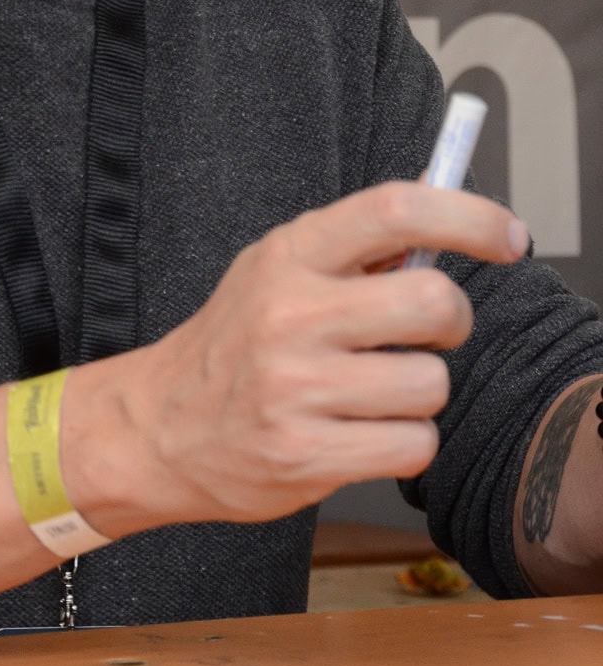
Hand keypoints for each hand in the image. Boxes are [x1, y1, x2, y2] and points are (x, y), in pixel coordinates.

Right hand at [67, 180, 528, 533]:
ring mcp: (295, 388)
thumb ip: (354, 248)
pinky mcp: (305, 455)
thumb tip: (445, 210)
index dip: (467, 217)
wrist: (159, 427)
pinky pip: (413, 446)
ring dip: (419, 394)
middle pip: (433, 302)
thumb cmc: (234, 344)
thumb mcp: (276, 272)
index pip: (394, 210)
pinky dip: (403, 443)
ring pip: (430, 385)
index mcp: (289, 255)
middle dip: (451, 322)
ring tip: (372, 393)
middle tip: (427, 333)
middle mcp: (289, 314)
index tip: (507, 236)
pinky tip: (360, 432)